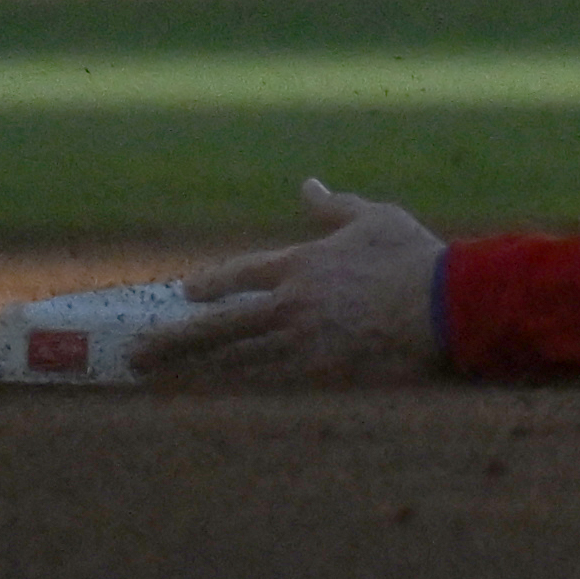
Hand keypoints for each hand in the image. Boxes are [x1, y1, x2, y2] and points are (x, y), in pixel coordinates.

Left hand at [141, 180, 448, 383]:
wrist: (442, 303)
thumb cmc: (414, 254)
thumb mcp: (375, 218)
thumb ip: (334, 207)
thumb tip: (307, 186)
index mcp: (302, 262)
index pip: (240, 275)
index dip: (209, 285)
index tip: (184, 292)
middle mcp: (290, 302)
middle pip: (218, 325)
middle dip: (173, 339)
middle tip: (136, 353)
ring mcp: (300, 340)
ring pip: (232, 358)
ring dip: (191, 368)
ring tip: (157, 377)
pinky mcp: (317, 370)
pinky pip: (264, 379)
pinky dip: (232, 386)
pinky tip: (210, 392)